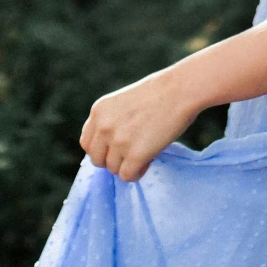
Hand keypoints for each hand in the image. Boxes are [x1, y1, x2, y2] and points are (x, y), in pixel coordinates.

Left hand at [80, 67, 200, 182]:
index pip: (87, 143)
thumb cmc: (159, 94)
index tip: (118, 148)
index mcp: (98, 111)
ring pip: (113, 169)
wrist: (179, 90)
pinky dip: (138, 172)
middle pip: (97, 160)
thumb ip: (110, 123)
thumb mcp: (123, 103)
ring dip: (128, 165)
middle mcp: (103, 126)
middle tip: (131, 153)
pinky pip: (127, 176)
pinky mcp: (135, 154)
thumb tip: (109, 150)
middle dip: (112, 160)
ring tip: (145, 153)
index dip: (102, 149)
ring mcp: (118, 141)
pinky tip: (149, 160)